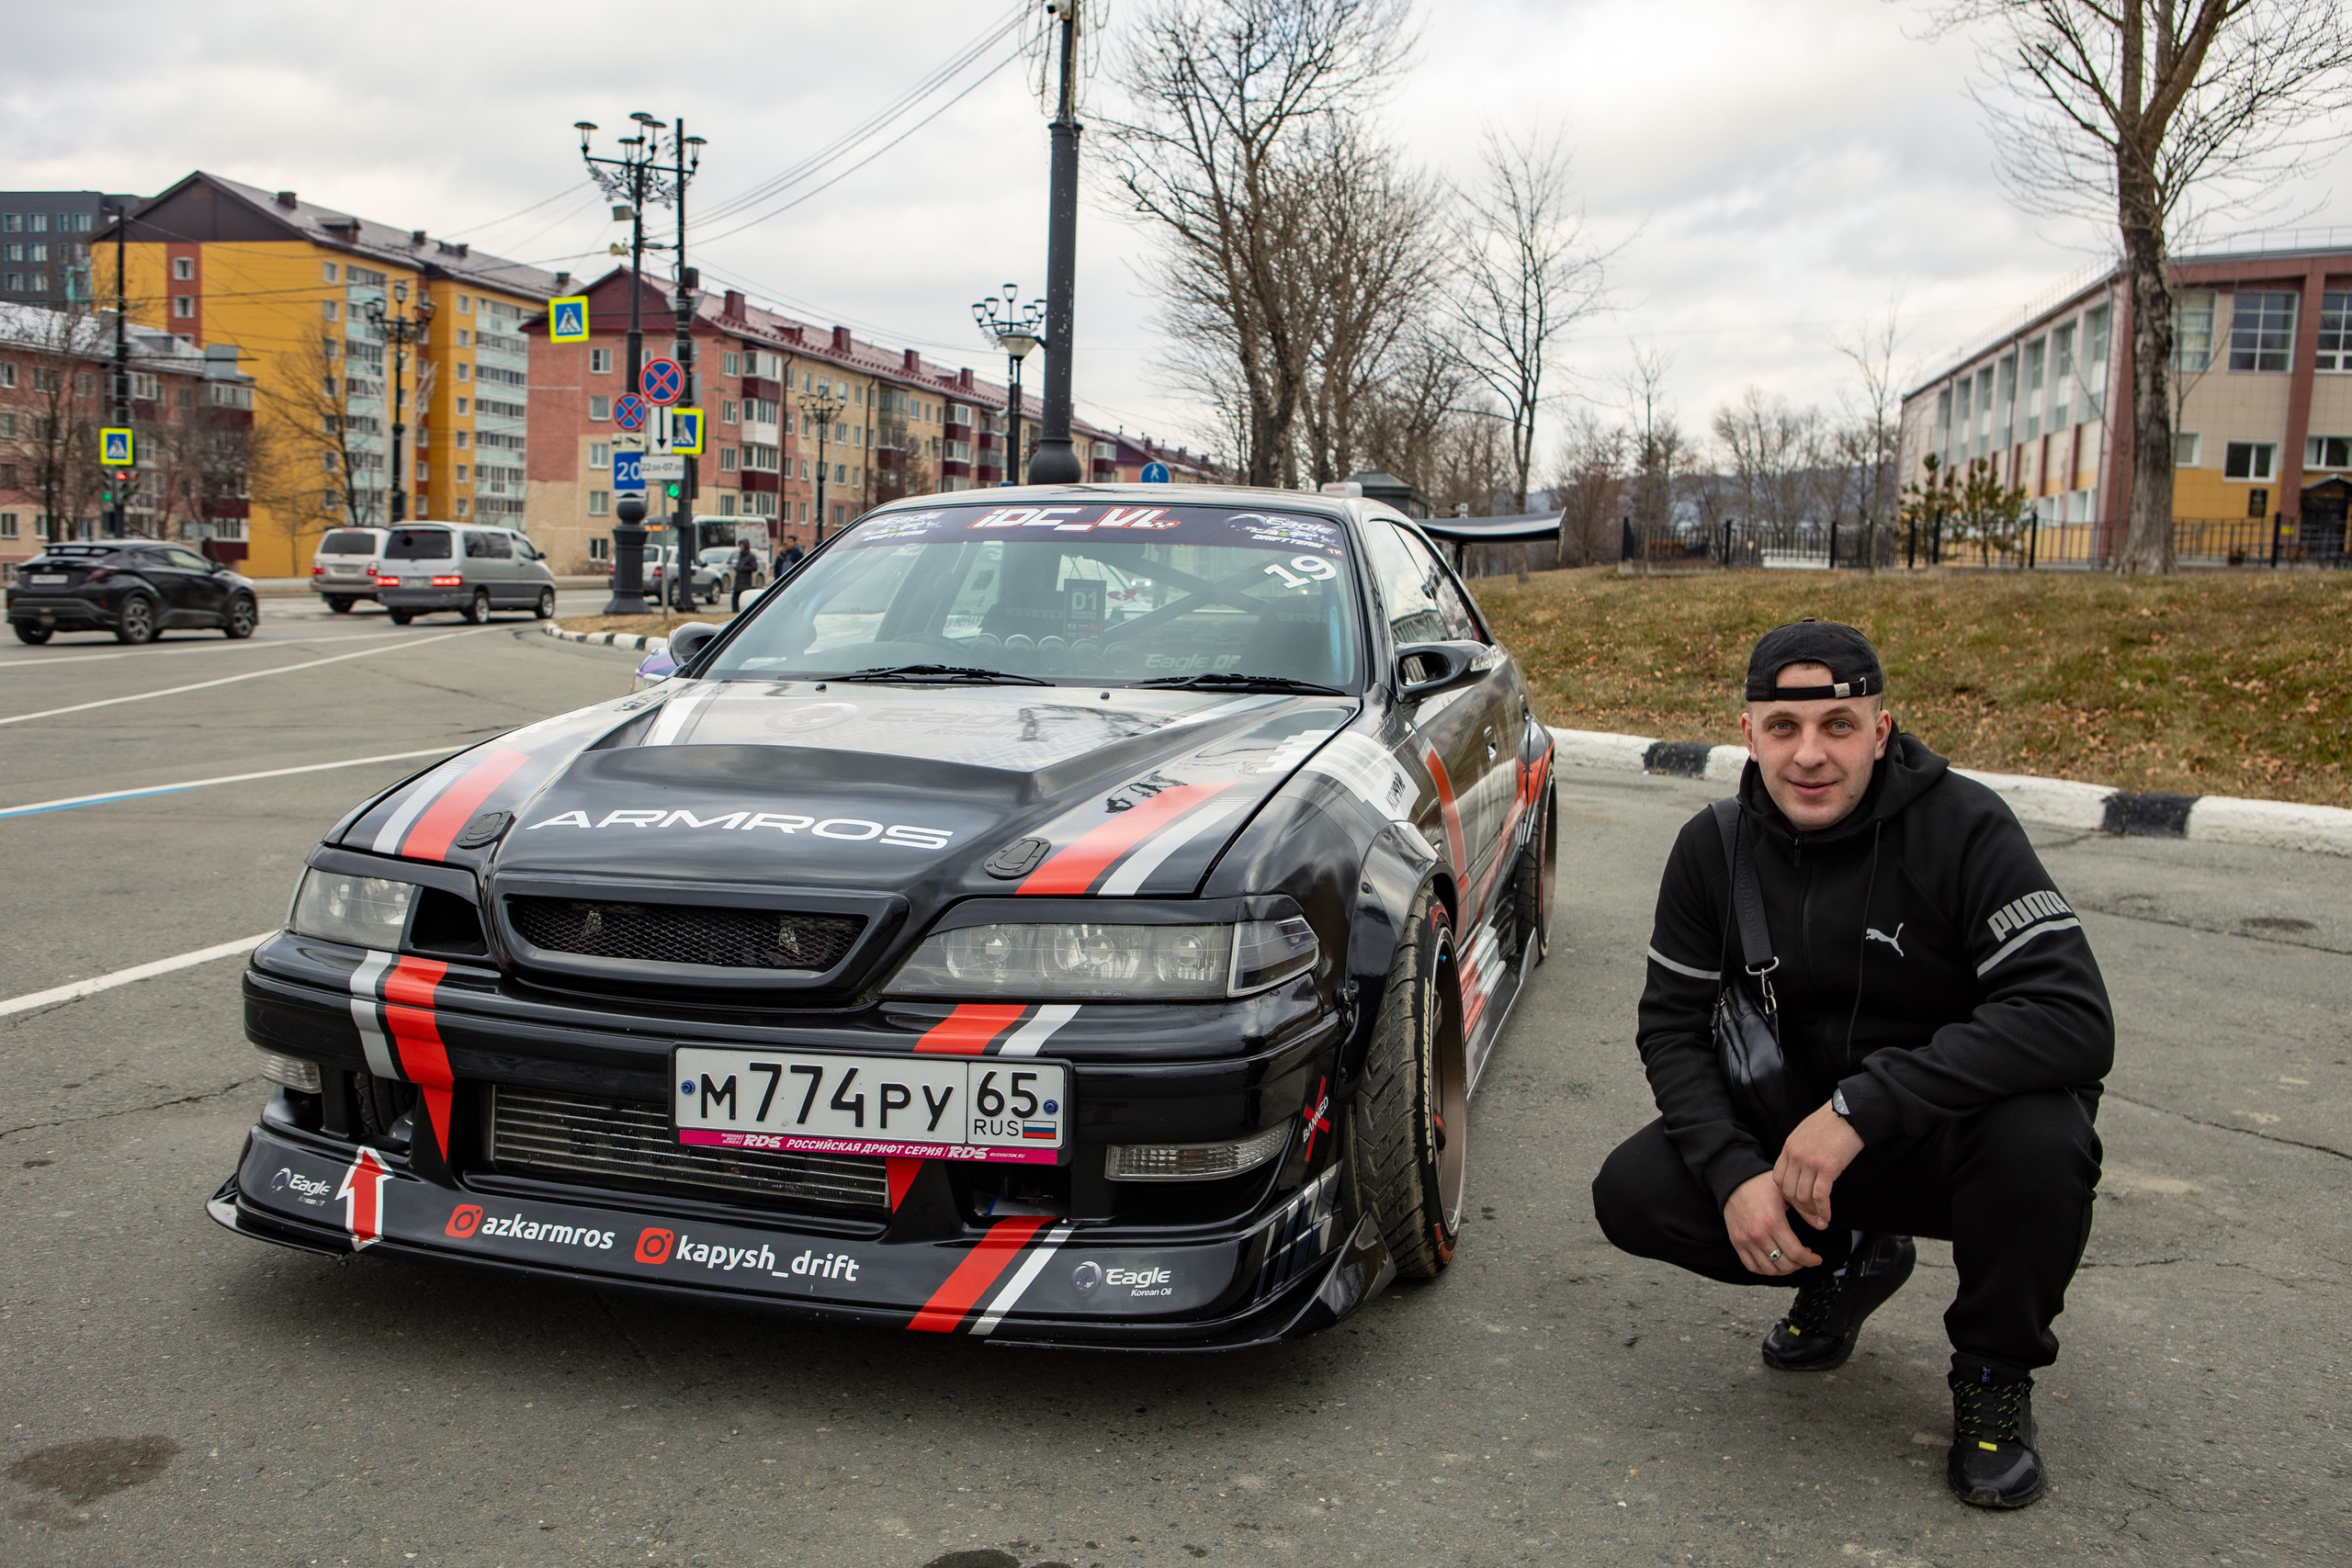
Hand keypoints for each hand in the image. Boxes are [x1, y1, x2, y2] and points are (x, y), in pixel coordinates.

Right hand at [1723, 1172, 1820, 1276]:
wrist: (1733, 1182)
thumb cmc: (1761, 1185)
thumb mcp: (1786, 1193)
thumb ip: (1805, 1210)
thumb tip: (1823, 1225)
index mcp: (1773, 1222)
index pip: (1796, 1253)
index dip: (1810, 1260)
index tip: (1816, 1259)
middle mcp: (1759, 1235)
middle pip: (1785, 1264)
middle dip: (1800, 1264)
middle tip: (1804, 1256)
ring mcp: (1746, 1240)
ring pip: (1770, 1269)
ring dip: (1784, 1269)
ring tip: (1790, 1260)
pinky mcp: (1737, 1243)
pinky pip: (1752, 1266)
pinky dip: (1765, 1269)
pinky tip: (1773, 1261)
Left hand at [1774, 1100, 1864, 1230]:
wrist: (1850, 1112)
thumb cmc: (1832, 1122)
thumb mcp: (1806, 1132)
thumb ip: (1799, 1149)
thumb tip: (1799, 1169)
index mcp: (1789, 1147)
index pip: (1778, 1179)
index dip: (1786, 1195)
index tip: (1798, 1202)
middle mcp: (1795, 1155)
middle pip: (1788, 1191)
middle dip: (1799, 1208)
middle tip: (1811, 1216)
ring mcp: (1810, 1162)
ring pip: (1803, 1197)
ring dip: (1812, 1212)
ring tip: (1821, 1217)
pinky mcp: (1827, 1168)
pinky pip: (1820, 1197)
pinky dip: (1823, 1210)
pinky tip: (1828, 1216)